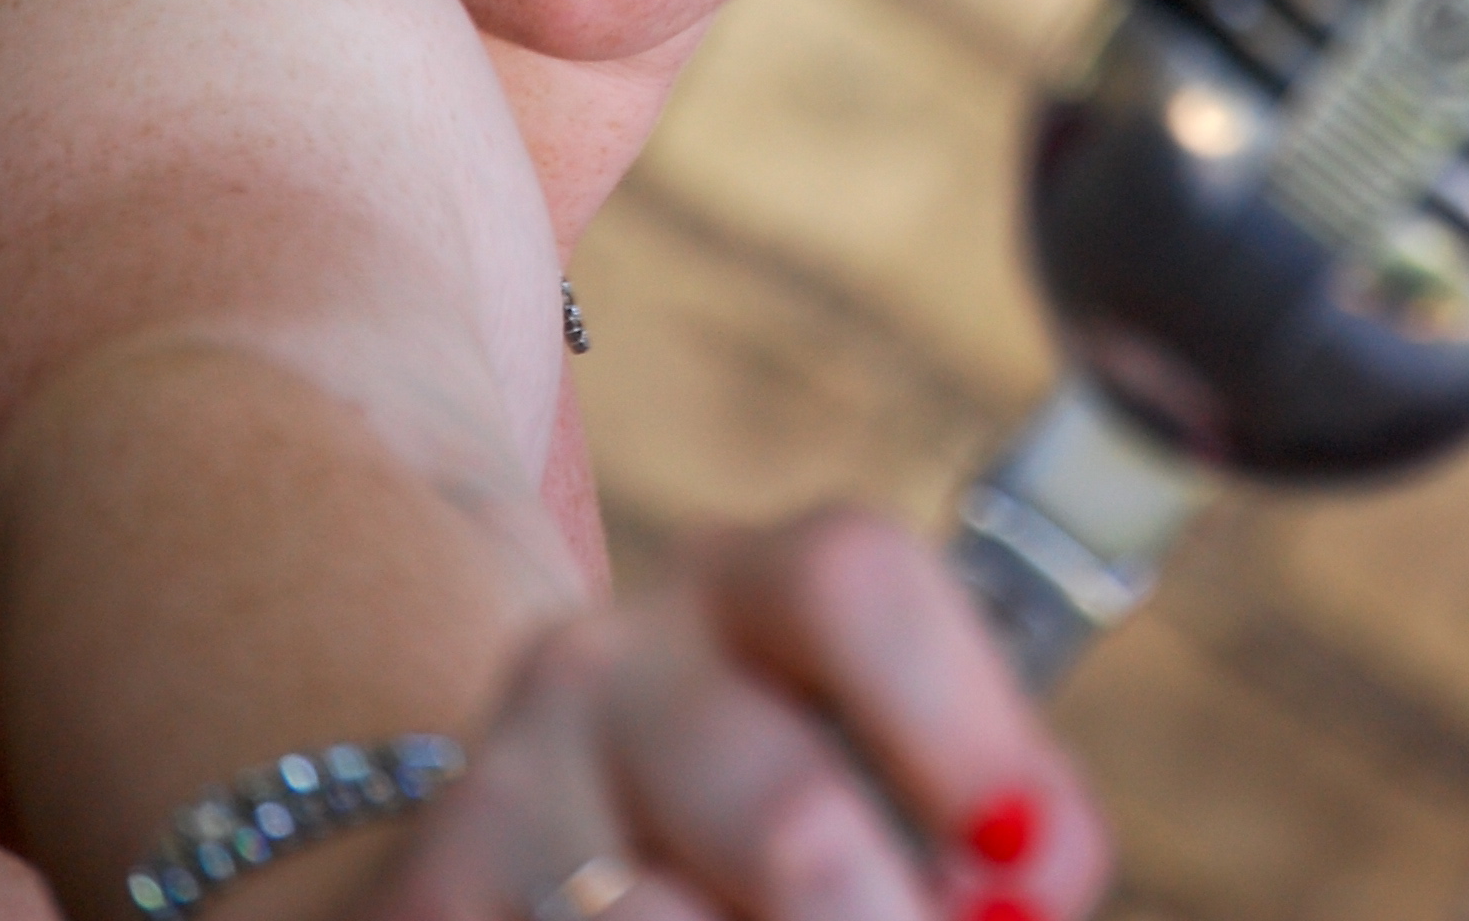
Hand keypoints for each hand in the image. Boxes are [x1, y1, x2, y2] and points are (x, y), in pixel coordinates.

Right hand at [365, 509, 1109, 920]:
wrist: (520, 890)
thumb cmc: (751, 856)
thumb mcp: (867, 790)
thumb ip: (970, 819)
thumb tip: (1031, 874)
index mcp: (742, 595)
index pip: (854, 580)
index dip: (969, 728)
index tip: (1036, 869)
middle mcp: (607, 663)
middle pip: (796, 820)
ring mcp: (503, 790)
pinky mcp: (433, 896)